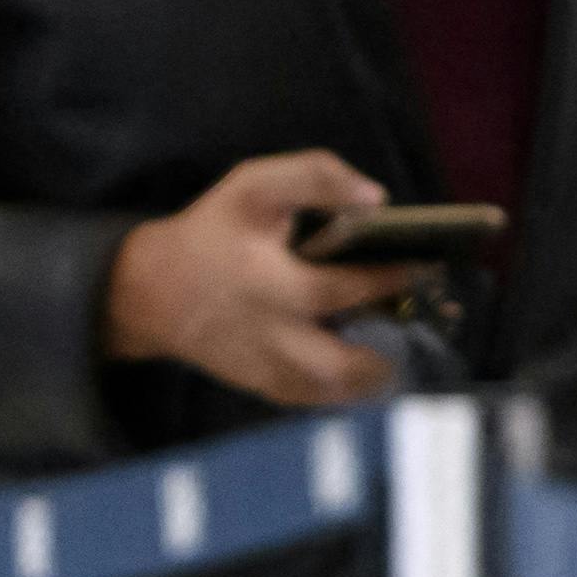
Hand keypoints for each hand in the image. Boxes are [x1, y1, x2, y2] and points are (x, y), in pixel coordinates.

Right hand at [103, 145, 428, 411]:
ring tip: (402, 346)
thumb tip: (377, 199)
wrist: (153, 291)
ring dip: (376, 375)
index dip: (388, 281)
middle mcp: (266, 333)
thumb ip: (314, 175)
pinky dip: (351, 389)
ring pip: (333, 392)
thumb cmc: (213, 230)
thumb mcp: (254, 185)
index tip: (423, 267)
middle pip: (338, 365)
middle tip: (420, 323)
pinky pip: (318, 400)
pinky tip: (370, 365)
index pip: (338, 291)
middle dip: (388, 350)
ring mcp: (265, 367)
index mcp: (266, 282)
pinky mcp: (264, 385)